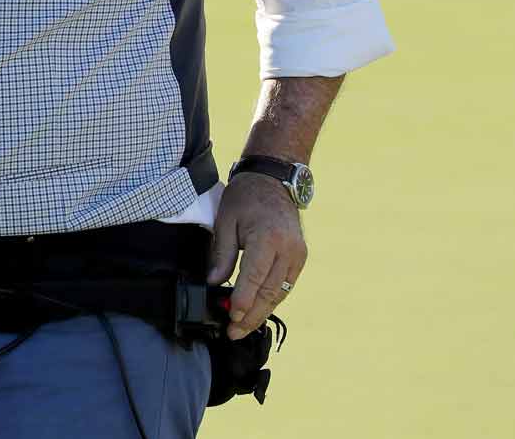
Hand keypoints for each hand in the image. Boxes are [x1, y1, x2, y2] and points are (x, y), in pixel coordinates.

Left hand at [207, 173, 306, 339]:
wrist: (273, 181)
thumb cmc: (245, 197)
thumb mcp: (225, 221)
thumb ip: (222, 254)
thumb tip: (215, 282)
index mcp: (268, 238)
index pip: (255, 277)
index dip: (243, 301)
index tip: (231, 317)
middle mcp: (288, 250)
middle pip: (270, 291)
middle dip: (252, 315)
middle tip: (234, 332)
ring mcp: (298, 255)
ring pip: (280, 293)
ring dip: (262, 312)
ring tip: (243, 327)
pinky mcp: (300, 258)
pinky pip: (285, 285)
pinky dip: (271, 299)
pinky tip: (257, 310)